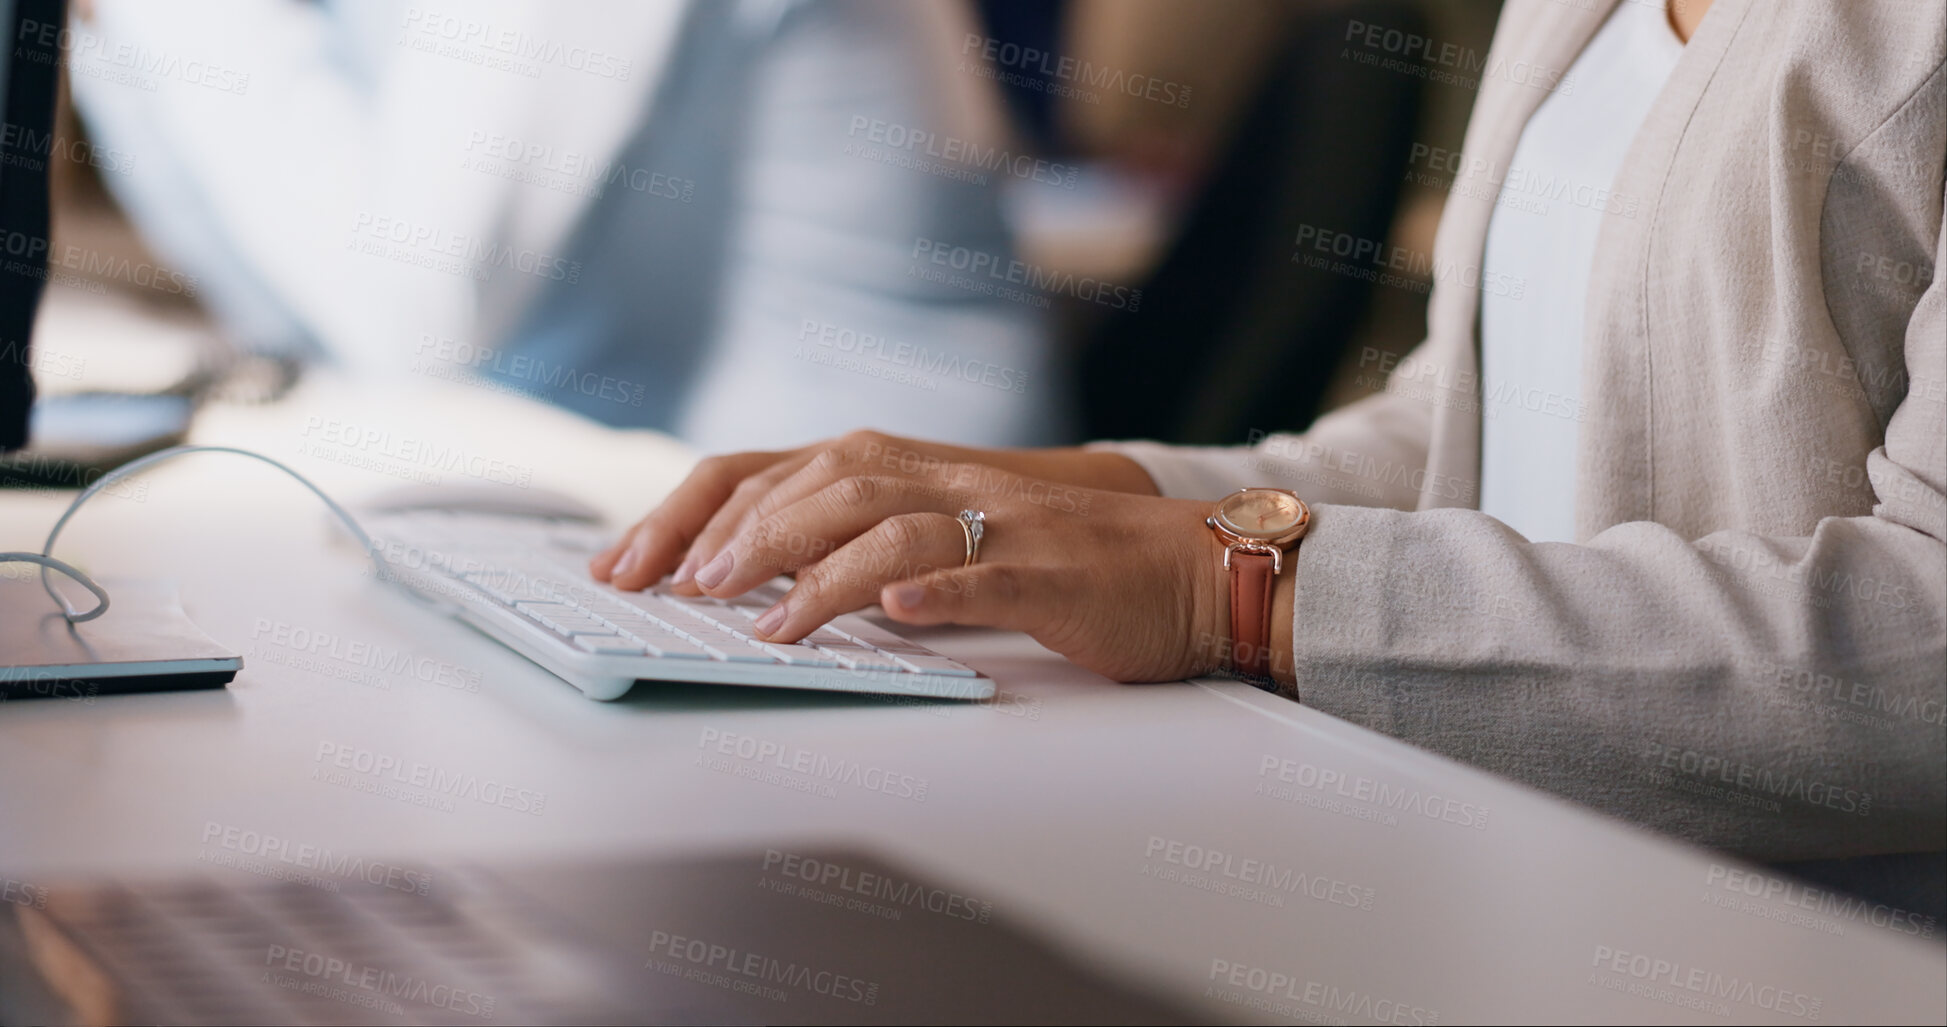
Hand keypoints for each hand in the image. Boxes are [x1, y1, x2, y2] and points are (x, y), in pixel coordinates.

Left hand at [589, 435, 1237, 682]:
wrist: (1182, 561)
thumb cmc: (1056, 556)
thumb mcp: (944, 536)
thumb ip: (860, 539)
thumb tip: (759, 570)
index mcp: (908, 471)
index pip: (777, 469)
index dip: (696, 511)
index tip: (630, 562)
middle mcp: (945, 481)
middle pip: (824, 484)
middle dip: (743, 535)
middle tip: (684, 588)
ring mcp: (999, 522)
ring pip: (895, 527)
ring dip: (820, 572)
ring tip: (764, 617)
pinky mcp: (1051, 571)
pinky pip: (987, 573)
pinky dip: (936, 590)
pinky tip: (894, 612)